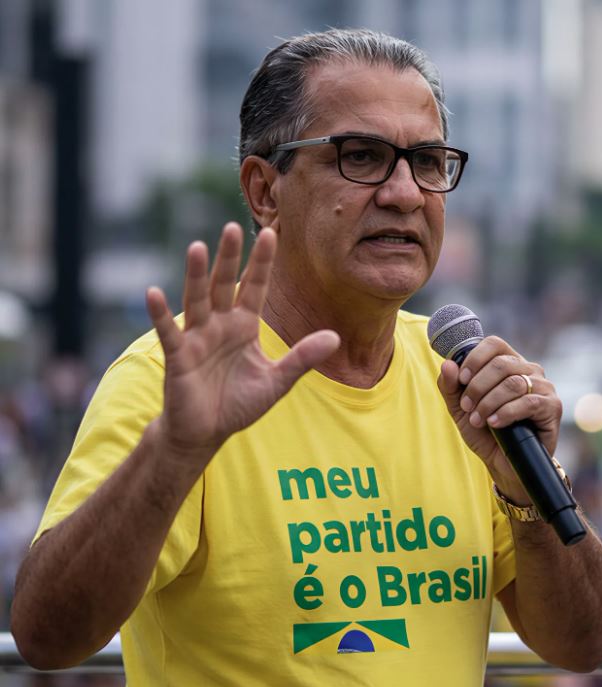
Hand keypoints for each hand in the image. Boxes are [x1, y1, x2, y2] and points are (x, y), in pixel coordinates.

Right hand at [146, 223, 339, 458]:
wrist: (206, 432)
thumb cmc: (238, 404)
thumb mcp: (277, 381)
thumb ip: (302, 358)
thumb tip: (335, 337)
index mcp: (243, 326)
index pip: (255, 287)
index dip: (262, 263)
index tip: (271, 233)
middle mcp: (219, 325)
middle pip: (224, 285)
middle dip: (229, 258)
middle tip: (232, 226)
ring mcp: (197, 338)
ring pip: (197, 300)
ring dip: (196, 275)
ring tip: (197, 247)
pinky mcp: (178, 357)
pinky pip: (169, 332)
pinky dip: (161, 314)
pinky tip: (153, 293)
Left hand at [437, 336, 561, 501]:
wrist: (504, 464)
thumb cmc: (484, 432)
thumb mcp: (460, 409)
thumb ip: (451, 386)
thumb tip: (447, 363)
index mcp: (508, 363)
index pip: (494, 344)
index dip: (475, 358)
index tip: (461, 379)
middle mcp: (529, 370)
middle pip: (501, 363)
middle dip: (478, 386)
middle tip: (466, 406)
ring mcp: (543, 387)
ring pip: (513, 383)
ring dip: (488, 402)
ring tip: (477, 420)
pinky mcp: (552, 407)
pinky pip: (529, 402)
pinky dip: (506, 412)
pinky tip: (494, 423)